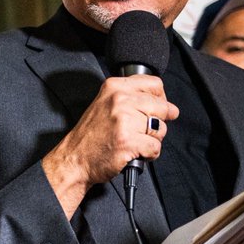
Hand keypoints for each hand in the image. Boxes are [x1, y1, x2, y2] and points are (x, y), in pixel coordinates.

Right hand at [41, 74, 178, 217]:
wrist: (74, 159)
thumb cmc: (90, 136)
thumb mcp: (106, 104)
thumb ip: (134, 98)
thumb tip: (169, 107)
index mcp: (115, 87)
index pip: (155, 84)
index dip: (159, 99)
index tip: (152, 110)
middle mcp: (119, 100)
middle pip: (162, 107)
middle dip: (156, 122)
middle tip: (138, 130)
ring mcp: (124, 120)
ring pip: (161, 128)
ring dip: (152, 140)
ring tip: (134, 141)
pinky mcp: (128, 141)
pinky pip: (155, 147)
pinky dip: (148, 154)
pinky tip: (134, 152)